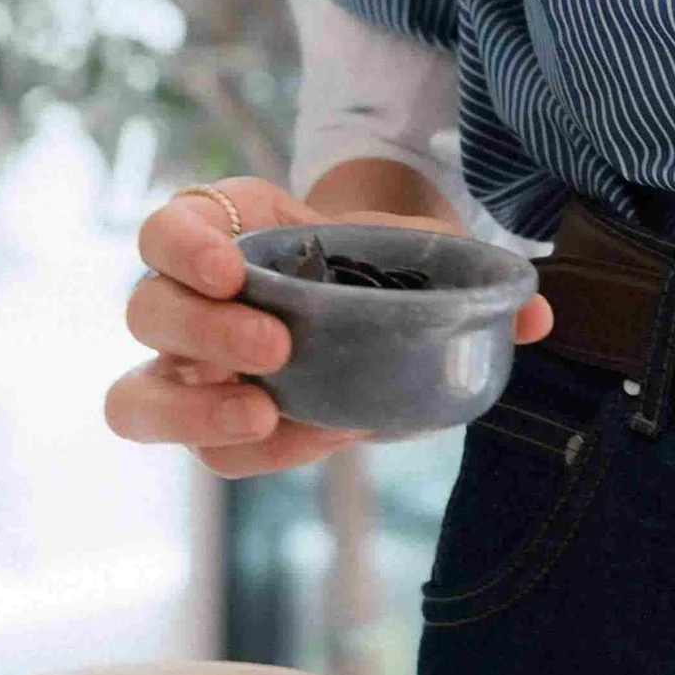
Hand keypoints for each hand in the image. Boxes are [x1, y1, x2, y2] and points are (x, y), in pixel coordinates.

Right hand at [103, 174, 552, 480]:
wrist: (387, 293)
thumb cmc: (386, 259)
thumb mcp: (423, 250)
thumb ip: (475, 275)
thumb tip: (536, 315)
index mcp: (231, 226)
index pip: (171, 223)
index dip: (186, 244)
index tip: (234, 267)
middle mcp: (194, 294)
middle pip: (145, 308)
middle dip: (203, 330)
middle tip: (278, 346)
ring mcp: (194, 363)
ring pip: (137, 396)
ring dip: (193, 409)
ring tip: (265, 415)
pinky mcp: (216, 420)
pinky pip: (205, 450)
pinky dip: (245, 451)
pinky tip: (309, 437)